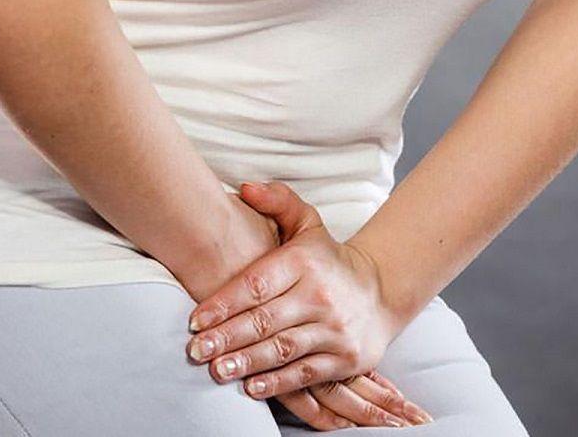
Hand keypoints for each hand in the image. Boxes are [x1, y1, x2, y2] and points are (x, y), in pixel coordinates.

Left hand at [186, 182, 429, 426]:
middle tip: (196, 351)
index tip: (195, 320)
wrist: (382, 291)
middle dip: (226, 338)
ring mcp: (334, 329)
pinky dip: (278, 382)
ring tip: (217, 370)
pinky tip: (251, 387)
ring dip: (246, 362)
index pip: (256, 284)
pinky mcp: (345, 357)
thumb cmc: (328, 259)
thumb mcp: (308, 223)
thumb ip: (277, 201)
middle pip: (264, 320)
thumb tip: (243, 189)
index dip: (223, 304)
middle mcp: (320, 295)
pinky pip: (306, 373)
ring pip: (282, 349)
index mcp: (304, 262)